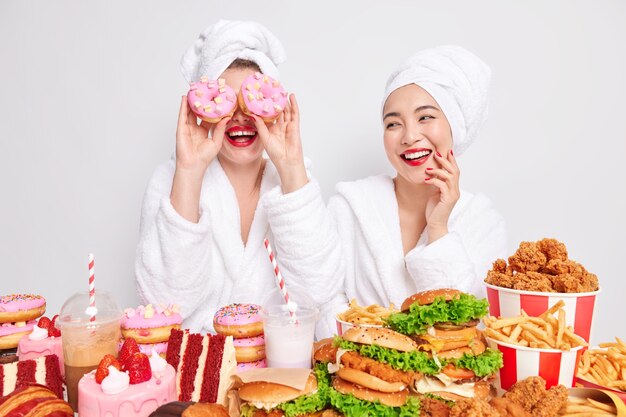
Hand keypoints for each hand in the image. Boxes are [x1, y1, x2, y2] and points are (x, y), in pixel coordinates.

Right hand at [170, 96, 228, 222]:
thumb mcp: (217, 142)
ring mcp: (187, 127)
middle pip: (199, 111)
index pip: (209, 116)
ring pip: (190, 111)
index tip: (218, 99)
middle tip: (205, 90)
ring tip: (194, 89)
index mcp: (204, 131)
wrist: (193, 166)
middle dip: (201, 102)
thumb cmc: (204, 157)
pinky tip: (185, 98)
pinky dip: (183, 106)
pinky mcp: (181, 128)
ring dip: (192, 101)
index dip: (213, 108)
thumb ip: (220, 129)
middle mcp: (196, 127)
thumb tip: (226, 118)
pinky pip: (182, 115)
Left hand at [253, 94, 307, 192]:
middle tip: (272, 91)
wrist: (287, 161)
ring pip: (286, 111)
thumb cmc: (275, 153)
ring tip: (281, 91)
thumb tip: (253, 114)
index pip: (268, 116)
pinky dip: (293, 105)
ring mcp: (288, 126)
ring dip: (284, 101)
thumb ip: (260, 126)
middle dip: (275, 102)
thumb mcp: (264, 137)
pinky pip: (294, 113)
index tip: (260, 98)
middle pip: (278, 111)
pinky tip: (291, 97)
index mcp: (271, 130)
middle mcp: (280, 126)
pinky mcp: (295, 126)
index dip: (265, 107)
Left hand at [424, 150, 460, 242]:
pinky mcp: (448, 199)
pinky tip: (426, 179)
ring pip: (450, 177)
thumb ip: (437, 183)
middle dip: (446, 161)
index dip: (451, 160)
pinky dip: (434, 180)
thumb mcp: (435, 193)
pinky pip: (442, 185)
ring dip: (439, 170)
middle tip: (437, 154)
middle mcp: (455, 190)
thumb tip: (432, 173)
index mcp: (453, 188)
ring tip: (428, 168)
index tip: (445, 151)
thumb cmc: (434, 210)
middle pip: (455, 171)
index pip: (455, 171)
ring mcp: (453, 195)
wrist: (435, 225)